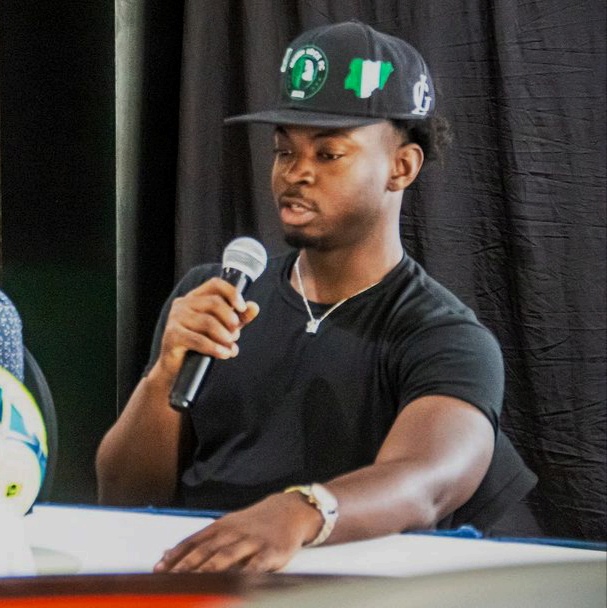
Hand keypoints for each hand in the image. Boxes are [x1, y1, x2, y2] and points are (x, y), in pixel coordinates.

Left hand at [153, 492, 322, 572]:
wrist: (289, 511)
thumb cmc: (253, 523)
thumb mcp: (227, 526)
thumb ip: (200, 541)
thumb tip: (167, 553)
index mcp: (222, 526)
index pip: (194, 541)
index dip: (176, 556)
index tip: (158, 570)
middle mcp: (234, 532)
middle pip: (207, 550)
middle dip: (187, 566)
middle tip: (170, 581)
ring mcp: (252, 541)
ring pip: (227, 556)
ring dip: (209, 570)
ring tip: (194, 583)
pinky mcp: (271, 552)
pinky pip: (255, 566)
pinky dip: (243, 575)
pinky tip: (235, 584)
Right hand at [155, 277, 259, 378]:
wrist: (177, 368)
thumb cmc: (200, 345)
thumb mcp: (223, 329)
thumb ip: (238, 317)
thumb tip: (254, 307)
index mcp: (195, 298)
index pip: (215, 284)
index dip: (231, 293)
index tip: (242, 307)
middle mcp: (183, 304)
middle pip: (214, 302)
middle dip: (230, 319)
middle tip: (236, 335)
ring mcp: (175, 318)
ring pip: (208, 322)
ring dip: (225, 336)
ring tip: (231, 348)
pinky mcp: (172, 335)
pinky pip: (199, 340)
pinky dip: (215, 348)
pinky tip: (224, 354)